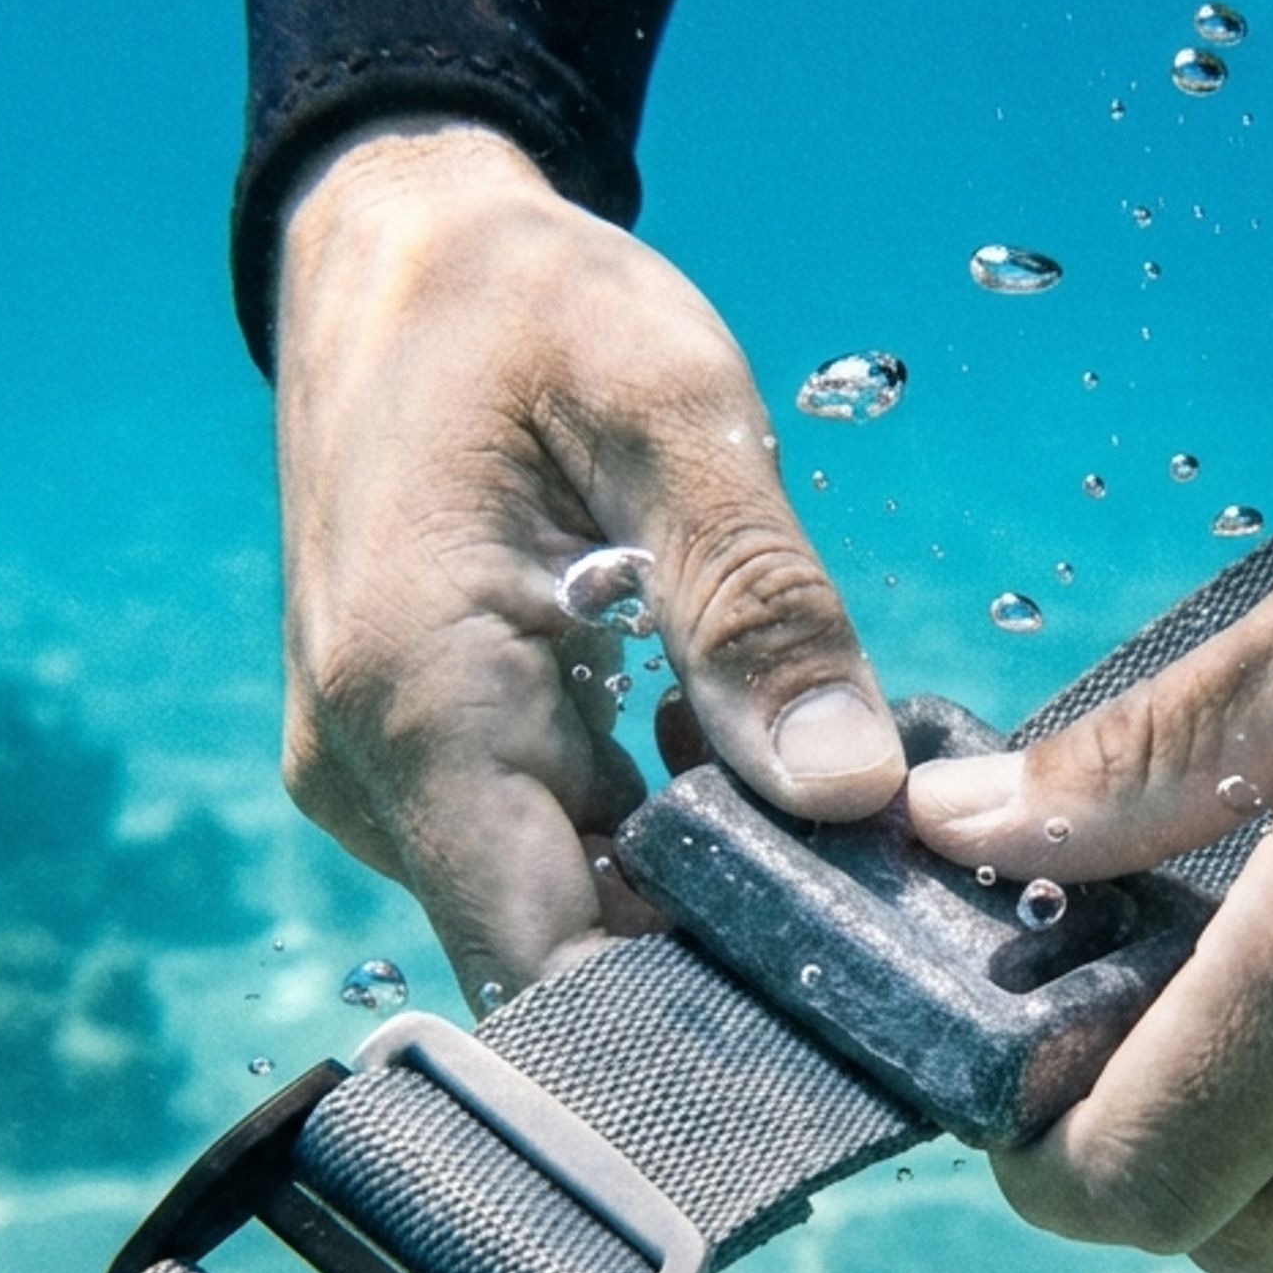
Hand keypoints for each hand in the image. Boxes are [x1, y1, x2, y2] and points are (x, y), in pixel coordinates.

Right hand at [271, 117, 905, 1003]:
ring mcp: (389, 781)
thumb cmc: (528, 306)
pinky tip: (760, 781)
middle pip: (566, 954)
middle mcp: (375, 776)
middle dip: (729, 955)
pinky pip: (553, 852)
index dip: (697, 1016)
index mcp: (418, 701)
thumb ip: (758, 602)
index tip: (852, 1007)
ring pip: (566, 911)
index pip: (547, 960)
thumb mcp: (669, 408)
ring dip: (705, 895)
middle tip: (897, 923)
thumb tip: (851, 790)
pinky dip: (661, 841)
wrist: (397, 255)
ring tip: (849, 841)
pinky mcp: (424, 766)